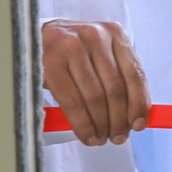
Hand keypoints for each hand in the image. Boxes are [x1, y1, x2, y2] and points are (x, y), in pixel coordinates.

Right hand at [42, 18, 149, 144]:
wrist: (32, 38)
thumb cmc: (73, 51)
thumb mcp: (100, 55)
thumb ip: (119, 78)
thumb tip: (136, 118)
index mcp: (115, 34)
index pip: (135, 74)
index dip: (139, 104)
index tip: (139, 125)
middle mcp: (95, 37)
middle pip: (115, 89)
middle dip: (119, 120)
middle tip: (118, 137)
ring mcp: (71, 47)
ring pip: (95, 97)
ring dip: (101, 124)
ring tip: (102, 138)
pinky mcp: (51, 62)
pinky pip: (72, 101)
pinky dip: (82, 123)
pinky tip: (87, 134)